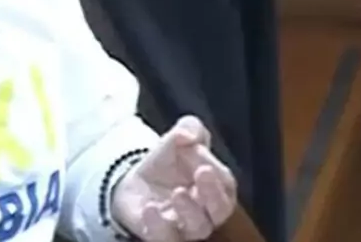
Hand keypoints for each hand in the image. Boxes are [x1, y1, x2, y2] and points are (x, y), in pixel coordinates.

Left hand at [110, 116, 237, 240]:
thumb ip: (189, 128)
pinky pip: (164, 237)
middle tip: (202, 172)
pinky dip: (158, 225)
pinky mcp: (160, 234)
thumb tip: (190, 134)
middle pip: (219, 210)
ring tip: (177, 192)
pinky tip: (150, 209)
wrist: (135, 179)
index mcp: (216, 187)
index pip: (225, 183)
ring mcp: (184, 225)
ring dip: (189, 210)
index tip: (200, 154)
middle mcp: (205, 211)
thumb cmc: (168, 161)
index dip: (216, 171)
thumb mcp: (178, 137)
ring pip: (197, 228)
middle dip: (213, 193)